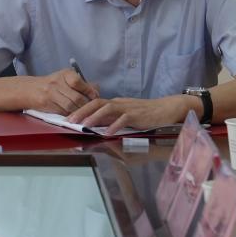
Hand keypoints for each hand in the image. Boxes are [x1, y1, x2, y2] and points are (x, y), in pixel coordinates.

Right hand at [29, 68, 99, 113]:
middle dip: (85, 105)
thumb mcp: (65, 78)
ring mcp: (50, 93)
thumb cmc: (52, 84)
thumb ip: (81, 83)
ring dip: (78, 111)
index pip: (78, 82)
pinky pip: (62, 111)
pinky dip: (70, 114)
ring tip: (82, 112)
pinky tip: (73, 115)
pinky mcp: (46, 103)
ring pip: (70, 106)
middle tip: (91, 108)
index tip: (94, 97)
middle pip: (76, 97)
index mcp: (64, 74)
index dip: (88, 91)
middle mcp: (56, 82)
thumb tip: (97, 89)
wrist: (30, 89)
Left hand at [68, 95, 189, 134]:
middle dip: (81, 112)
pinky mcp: (138, 115)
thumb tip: (97, 127)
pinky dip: (115, 125)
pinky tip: (108, 133)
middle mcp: (119, 103)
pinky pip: (124, 119)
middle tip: (69, 121)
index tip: (68, 118)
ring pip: (107, 108)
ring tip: (83, 126)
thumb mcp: (127, 115)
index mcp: (115, 103)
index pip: (94, 103)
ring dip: (94, 117)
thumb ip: (113, 119)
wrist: (167, 108)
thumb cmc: (147, 114)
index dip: (80, 110)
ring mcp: (128, 108)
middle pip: (96, 103)